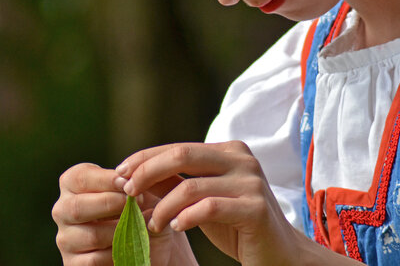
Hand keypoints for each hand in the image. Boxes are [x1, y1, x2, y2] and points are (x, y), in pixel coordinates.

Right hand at [51, 163, 196, 264]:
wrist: (154, 241)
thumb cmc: (143, 206)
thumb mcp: (140, 187)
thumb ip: (134, 178)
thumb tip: (128, 178)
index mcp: (73, 185)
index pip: (78, 178)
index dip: (105, 180)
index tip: (128, 183)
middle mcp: (62, 210)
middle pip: (76, 207)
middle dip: (111, 204)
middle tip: (139, 202)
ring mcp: (66, 239)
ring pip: (91, 236)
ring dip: (121, 230)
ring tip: (141, 225)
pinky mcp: (74, 264)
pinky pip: (95, 260)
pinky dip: (119, 252)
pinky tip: (133, 245)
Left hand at [115, 141, 305, 265]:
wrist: (279, 252)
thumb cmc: (236, 224)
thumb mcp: (203, 198)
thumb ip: (176, 183)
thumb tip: (132, 174)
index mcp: (229, 151)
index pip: (178, 147)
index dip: (145, 158)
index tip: (120, 174)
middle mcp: (242, 159)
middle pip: (182, 155)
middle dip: (147, 173)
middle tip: (127, 193)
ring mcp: (252, 182)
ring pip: (191, 187)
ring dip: (163, 207)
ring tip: (152, 224)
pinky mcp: (256, 208)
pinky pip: (209, 208)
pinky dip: (185, 218)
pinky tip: (176, 228)